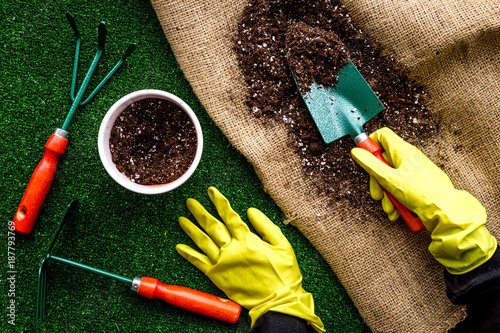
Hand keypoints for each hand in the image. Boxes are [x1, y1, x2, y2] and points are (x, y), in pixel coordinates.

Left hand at [176, 187, 323, 331]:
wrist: (278, 301)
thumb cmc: (283, 274)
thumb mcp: (283, 245)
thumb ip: (266, 226)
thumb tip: (250, 211)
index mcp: (248, 240)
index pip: (230, 216)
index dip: (219, 202)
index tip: (211, 191)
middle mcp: (232, 250)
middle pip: (212, 226)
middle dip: (200, 212)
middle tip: (190, 202)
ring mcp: (223, 263)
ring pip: (202, 242)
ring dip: (191, 230)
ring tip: (182, 219)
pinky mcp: (217, 276)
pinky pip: (199, 263)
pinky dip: (188, 254)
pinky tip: (179, 247)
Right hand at [351, 128, 496, 273]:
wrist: (444, 210)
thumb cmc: (420, 192)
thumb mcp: (388, 179)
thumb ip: (370, 164)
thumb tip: (356, 152)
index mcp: (402, 151)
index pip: (382, 135)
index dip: (370, 145)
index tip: (364, 158)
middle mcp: (408, 158)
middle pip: (383, 162)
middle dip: (377, 181)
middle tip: (377, 194)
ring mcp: (414, 171)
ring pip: (391, 178)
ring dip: (387, 195)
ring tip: (390, 208)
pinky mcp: (418, 183)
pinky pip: (401, 188)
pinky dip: (397, 199)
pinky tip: (398, 211)